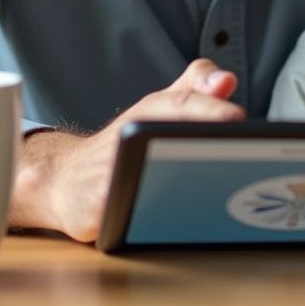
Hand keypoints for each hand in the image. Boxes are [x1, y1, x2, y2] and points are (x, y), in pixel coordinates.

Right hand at [8, 59, 244, 241]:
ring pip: (148, 182)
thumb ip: (194, 89)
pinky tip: (179, 225)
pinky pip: (128, 216)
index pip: (179, 104)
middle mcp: (126, 137)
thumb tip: (227, 80)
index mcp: (147, 112)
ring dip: (181, 186)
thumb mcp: (157, 109)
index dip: (207, 107)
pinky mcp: (95, 210)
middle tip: (240, 149)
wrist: (64, 179)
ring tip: (220, 187)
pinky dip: (151, 219)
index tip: (236, 114)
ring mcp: (108, 174)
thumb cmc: (120, 145)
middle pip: (165, 138)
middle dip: (202, 144)